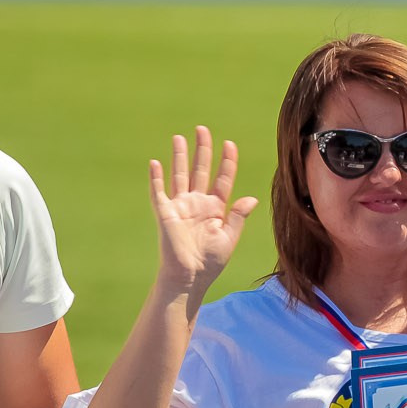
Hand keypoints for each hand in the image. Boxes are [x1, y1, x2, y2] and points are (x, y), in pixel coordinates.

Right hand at [151, 126, 257, 299]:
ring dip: (180, 157)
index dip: (227, 161)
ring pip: (180, 175)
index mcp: (216, 208)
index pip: (222, 178)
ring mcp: (180, 206)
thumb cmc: (210, 262)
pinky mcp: (165, 213)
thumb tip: (251, 198)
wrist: (190, 278)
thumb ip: (238, 217)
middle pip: (200, 170)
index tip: (229, 144)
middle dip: (202, 150)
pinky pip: (158, 192)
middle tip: (203, 129)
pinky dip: (156, 178)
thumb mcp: (229, 238)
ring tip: (180, 138)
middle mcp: (197, 203)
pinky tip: (155, 162)